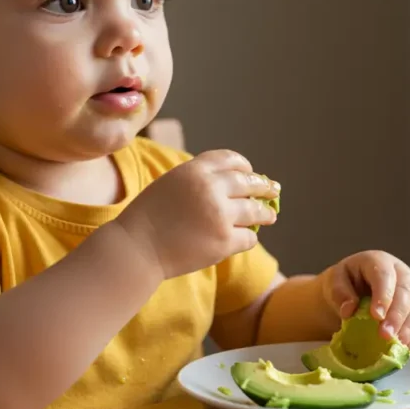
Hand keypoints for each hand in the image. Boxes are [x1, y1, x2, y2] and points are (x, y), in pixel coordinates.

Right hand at [115, 150, 279, 280]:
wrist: (136, 248)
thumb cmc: (149, 217)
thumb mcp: (171, 183)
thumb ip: (199, 178)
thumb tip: (234, 181)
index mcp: (195, 169)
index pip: (231, 160)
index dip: (244, 166)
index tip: (250, 172)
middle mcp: (211, 188)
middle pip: (249, 183)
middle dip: (263, 187)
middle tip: (273, 191)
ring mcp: (220, 215)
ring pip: (255, 211)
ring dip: (265, 213)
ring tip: (270, 216)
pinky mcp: (224, 241)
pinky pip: (248, 237)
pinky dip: (248, 238)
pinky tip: (245, 238)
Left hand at [320, 250, 409, 347]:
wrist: (355, 289)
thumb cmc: (345, 283)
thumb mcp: (334, 282)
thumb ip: (339, 292)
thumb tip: (348, 309)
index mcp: (378, 261)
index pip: (384, 275)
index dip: (383, 295)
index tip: (376, 316)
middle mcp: (400, 272)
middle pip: (405, 292)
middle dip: (396, 315)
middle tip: (385, 335)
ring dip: (408, 328)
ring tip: (396, 345)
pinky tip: (404, 347)